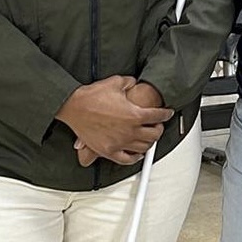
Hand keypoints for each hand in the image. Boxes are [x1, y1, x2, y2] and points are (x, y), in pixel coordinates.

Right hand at [56, 75, 172, 165]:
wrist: (73, 106)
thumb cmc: (92, 96)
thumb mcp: (116, 82)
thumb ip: (129, 83)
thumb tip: (133, 83)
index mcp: (135, 115)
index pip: (157, 116)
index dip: (165, 113)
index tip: (167, 113)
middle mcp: (130, 131)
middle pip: (154, 134)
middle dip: (159, 129)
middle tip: (158, 125)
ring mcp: (119, 143)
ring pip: (143, 148)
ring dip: (149, 143)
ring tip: (149, 138)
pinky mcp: (108, 150)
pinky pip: (127, 159)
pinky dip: (135, 158)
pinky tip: (137, 155)